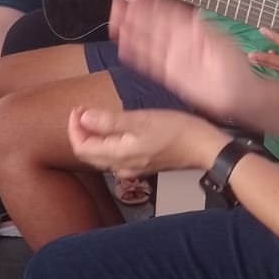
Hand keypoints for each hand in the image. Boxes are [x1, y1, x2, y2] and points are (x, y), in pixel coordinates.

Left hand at [68, 104, 225, 176]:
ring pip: (101, 156)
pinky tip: (115, 130)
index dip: (74, 128)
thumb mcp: (141, 120)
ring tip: (95, 117)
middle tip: (83, 110)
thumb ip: (110, 121)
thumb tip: (83, 117)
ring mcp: (132, 168)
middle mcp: (122, 167)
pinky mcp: (142, 165)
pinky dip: (107, 143)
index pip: (82, 148)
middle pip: (89, 154)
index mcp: (119, 155)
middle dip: (81, 132)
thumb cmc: (176, 131)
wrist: (203, 147)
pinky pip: (115, 157)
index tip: (78, 109)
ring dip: (93, 138)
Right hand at [111, 0, 256, 119]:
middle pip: (153, 25)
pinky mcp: (170, 75)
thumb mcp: (218, 40)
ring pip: (148, 43)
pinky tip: (124, 47)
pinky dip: (136, 56)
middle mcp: (180, 42)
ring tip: (115, 22)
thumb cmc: (234, 64)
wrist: (239, 93)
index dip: (150, 3)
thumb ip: (199, 27)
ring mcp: (173, 58)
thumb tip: (185, 13)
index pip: (166, 12)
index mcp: (191, 29)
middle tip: (116, 4)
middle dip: (135, 15)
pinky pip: (149, 63)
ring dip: (132, 32)